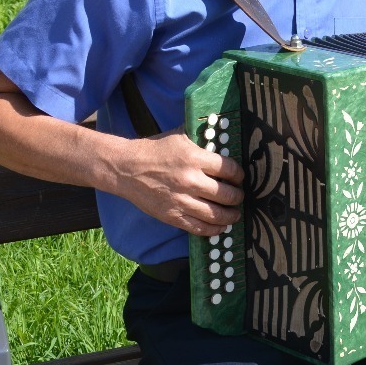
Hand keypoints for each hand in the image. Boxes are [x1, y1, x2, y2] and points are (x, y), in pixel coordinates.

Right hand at [110, 130, 244, 236]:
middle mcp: (191, 181)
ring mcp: (181, 201)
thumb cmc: (155, 150)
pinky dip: (214, 230)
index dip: (239, 175)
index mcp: (195, 158)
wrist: (126, 168)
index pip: (230, 170)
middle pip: (227, 194)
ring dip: (231, 215)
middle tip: (239, 195)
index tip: (239, 177)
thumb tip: (222, 134)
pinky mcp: (172, 216)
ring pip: (216, 214)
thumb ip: (201, 137)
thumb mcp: (180, 135)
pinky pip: (199, 228)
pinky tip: (221, 226)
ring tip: (235, 213)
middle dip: (238, 196)